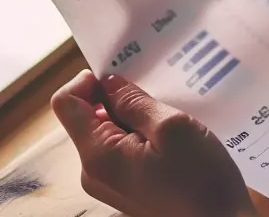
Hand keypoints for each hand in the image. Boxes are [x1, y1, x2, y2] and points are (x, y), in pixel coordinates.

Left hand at [53, 70, 254, 216]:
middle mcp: (94, 172)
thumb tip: (108, 83)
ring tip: (168, 125)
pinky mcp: (126, 189)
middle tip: (156, 99)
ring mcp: (109, 184)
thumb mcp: (172, 128)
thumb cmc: (202, 183)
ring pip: (106, 133)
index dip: (87, 81)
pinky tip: (169, 143)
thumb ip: (134, 102)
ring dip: (132, 119)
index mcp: (98, 155)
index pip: (65, 103)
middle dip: (115, 101)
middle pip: (85, 117)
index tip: (122, 79)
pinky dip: (139, 137)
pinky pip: (120, 151)